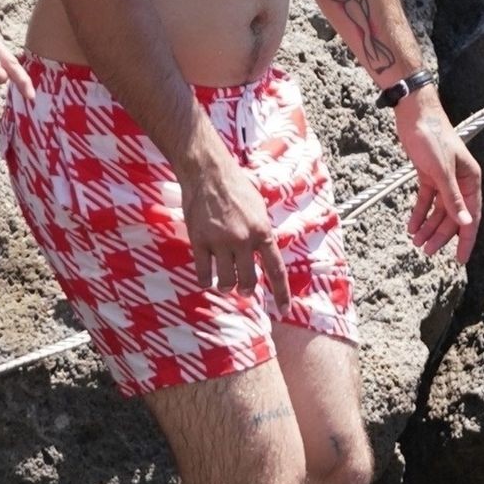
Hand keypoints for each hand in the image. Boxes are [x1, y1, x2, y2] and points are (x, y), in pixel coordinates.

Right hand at [179, 147, 291, 313]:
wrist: (209, 173)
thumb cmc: (237, 188)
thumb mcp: (259, 209)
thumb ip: (262, 233)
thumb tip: (265, 254)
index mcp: (263, 232)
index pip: (276, 270)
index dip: (281, 293)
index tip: (284, 310)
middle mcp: (244, 240)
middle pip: (248, 281)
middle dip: (247, 289)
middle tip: (244, 287)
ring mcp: (220, 242)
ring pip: (225, 281)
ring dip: (226, 285)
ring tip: (225, 280)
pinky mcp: (199, 241)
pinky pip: (203, 273)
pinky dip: (206, 280)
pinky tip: (207, 277)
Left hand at [396, 91, 480, 262]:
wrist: (414, 113)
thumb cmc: (432, 138)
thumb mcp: (442, 171)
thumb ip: (453, 199)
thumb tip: (466, 224)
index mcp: (471, 180)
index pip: (471, 216)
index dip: (466, 239)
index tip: (460, 260)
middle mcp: (460, 181)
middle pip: (452, 216)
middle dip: (440, 235)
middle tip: (426, 252)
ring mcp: (443, 178)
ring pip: (438, 210)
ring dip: (427, 226)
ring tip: (415, 242)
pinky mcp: (428, 174)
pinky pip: (425, 200)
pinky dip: (418, 213)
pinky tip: (410, 226)